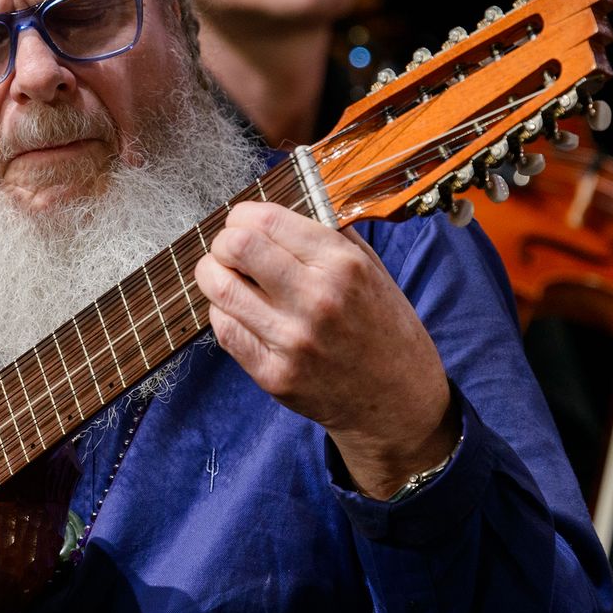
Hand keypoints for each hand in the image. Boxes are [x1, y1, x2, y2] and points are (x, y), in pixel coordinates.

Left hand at [195, 202, 456, 496]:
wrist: (398, 401)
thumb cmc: (384, 328)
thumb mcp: (372, 270)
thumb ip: (326, 236)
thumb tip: (275, 211)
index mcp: (343, 265)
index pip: (265, 220)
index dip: (243, 216)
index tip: (243, 222)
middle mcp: (317, 300)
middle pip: (235, 247)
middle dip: (224, 242)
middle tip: (230, 250)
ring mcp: (292, 341)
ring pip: (219, 288)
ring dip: (214, 275)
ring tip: (227, 277)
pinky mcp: (274, 375)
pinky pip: (225, 329)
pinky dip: (224, 312)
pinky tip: (240, 311)